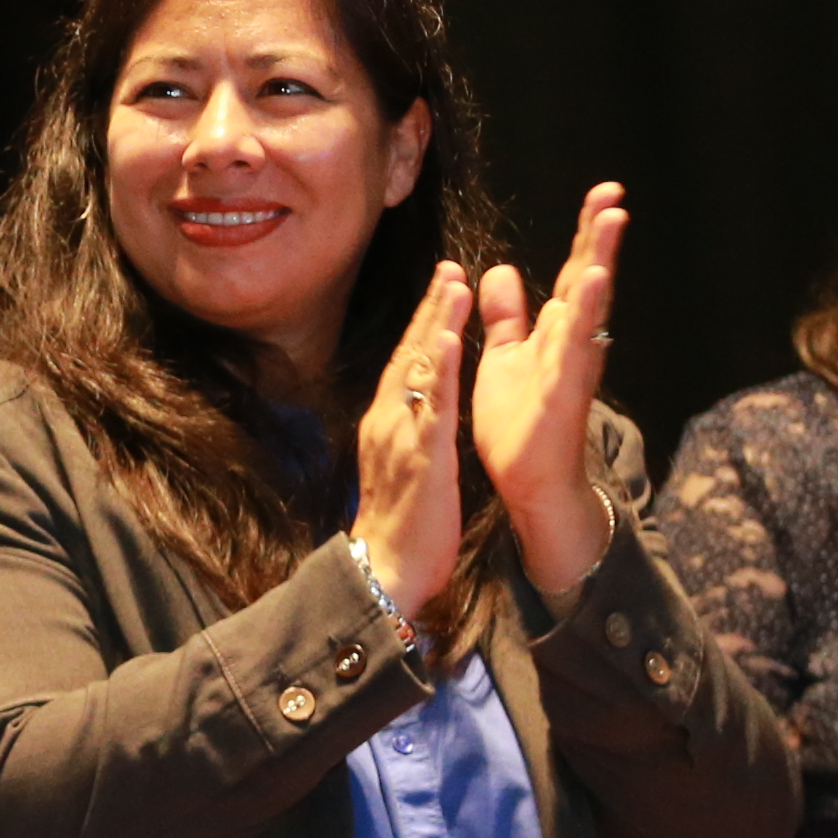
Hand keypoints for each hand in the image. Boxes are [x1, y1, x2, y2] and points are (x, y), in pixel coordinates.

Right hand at [350, 260, 473, 624]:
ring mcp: (402, 435)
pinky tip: (451, 340)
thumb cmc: (399, 524)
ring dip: (436, 323)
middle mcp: (389, 419)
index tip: (441, 287)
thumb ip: (408, 431)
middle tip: (449, 267)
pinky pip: (431, 405)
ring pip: (419, 369)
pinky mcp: (421, 456)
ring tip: (453, 285)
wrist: (384, 570)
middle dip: (429, 309)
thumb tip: (417, 407)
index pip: (406, 362)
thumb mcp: (401, 465)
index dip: (423, 323)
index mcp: (387, 421)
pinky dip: (441, 369)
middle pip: (410, 353)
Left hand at [465, 183, 626, 599]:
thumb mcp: (507, 356)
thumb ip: (508, 315)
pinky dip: (584, 320)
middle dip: (600, 239)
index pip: (575, 272)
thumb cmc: (522, 422)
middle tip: (614, 195)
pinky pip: (574, 353)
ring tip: (612, 225)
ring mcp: (570, 367)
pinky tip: (593, 288)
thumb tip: (502, 269)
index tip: (603, 194)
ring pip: (588, 310)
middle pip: (589, 281)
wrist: (528, 481)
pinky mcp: (562, 394)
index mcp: (557, 331)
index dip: (587, 234)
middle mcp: (572, 342)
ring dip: (599, 267)